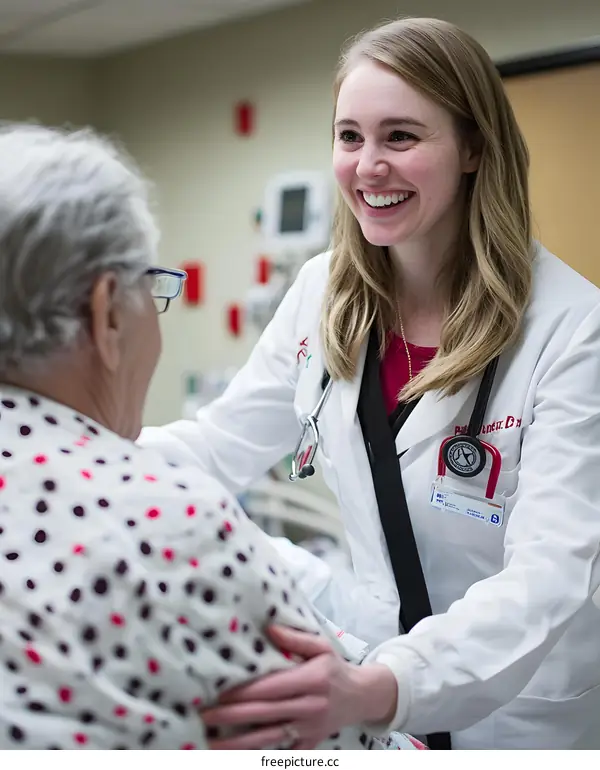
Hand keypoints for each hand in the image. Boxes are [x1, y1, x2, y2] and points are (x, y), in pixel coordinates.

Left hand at [201, 625, 397, 749]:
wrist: (363, 697)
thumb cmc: (336, 668)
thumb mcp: (321, 646)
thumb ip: (295, 639)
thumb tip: (269, 629)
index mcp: (311, 680)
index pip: (271, 688)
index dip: (245, 692)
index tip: (220, 693)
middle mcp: (309, 707)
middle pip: (264, 714)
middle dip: (231, 717)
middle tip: (204, 716)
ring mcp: (308, 730)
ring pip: (268, 738)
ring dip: (237, 743)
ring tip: (210, 743)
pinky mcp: (309, 744)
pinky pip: (282, 754)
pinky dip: (261, 757)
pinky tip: (238, 757)